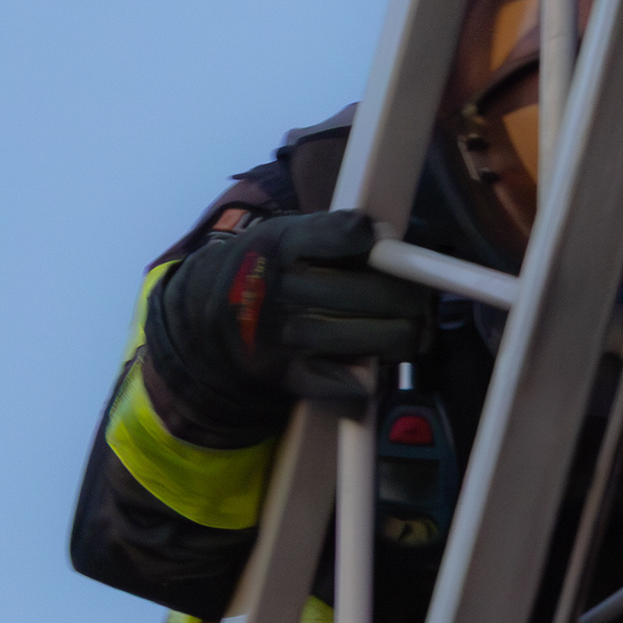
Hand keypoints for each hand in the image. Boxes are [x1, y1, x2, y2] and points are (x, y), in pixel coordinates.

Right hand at [147, 210, 424, 442]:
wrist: (205, 320)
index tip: (383, 241)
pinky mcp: (282, 376)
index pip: (339, 234)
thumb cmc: (266, 271)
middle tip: (417, 302)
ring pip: (362, 341)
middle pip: (365, 294)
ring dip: (397, 339)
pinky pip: (340, 389)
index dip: (370, 238)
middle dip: (407, 300)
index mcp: (279, 243)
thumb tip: (384, 236)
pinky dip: (363, 386)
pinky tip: (366, 371)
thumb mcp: (285, 236)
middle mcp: (278, 289)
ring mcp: (278, 336)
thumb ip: (333, 233)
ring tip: (405, 334)